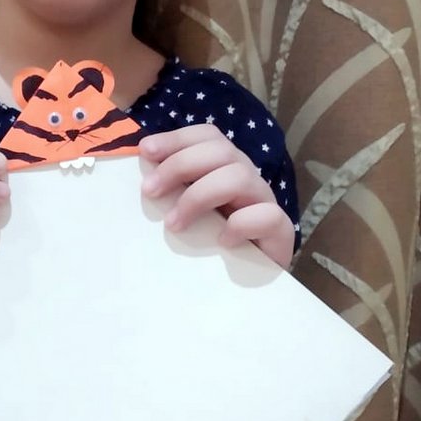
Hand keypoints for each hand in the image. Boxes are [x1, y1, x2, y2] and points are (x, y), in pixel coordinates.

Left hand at [139, 125, 294, 268]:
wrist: (244, 284)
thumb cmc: (207, 246)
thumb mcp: (185, 214)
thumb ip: (169, 194)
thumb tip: (140, 179)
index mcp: (224, 168)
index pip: (207, 136)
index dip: (177, 139)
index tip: (145, 151)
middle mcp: (246, 178)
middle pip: (221, 150)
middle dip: (180, 165)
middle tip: (150, 191)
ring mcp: (265, 202)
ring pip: (240, 176)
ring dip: (199, 196)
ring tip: (174, 224)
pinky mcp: (280, 232)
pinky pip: (267, 216)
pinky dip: (240, 225)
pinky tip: (221, 242)